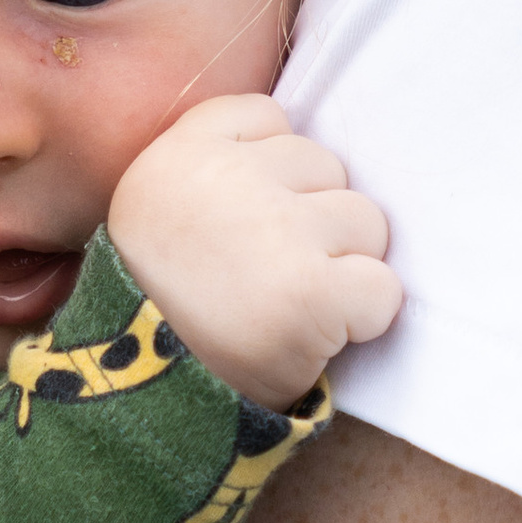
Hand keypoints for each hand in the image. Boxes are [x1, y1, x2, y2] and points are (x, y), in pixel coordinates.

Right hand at [107, 95, 399, 411]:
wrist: (139, 403)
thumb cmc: (165, 307)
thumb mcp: (159, 212)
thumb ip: (221, 166)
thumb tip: (314, 155)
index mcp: (179, 153)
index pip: (269, 118)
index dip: (272, 174)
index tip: (240, 225)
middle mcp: (225, 178)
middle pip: (326, 165)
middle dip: (312, 220)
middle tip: (264, 275)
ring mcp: (272, 230)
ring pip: (365, 219)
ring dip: (342, 265)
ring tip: (287, 305)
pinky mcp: (312, 291)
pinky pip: (382, 287)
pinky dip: (363, 318)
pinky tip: (315, 334)